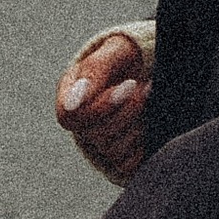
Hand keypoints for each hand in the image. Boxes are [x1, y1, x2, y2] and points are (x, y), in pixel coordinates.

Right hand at [56, 29, 149, 182]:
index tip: (129, 85)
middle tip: (145, 88)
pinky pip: (125, 165)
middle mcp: (80, 122)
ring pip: (111, 150)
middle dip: (127, 110)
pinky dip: (140, 147)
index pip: (69, 117)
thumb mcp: (112, 53)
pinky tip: (148, 126)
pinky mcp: (119, 155)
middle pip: (94, 134)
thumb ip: (92, 73)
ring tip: (148, 102)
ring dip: (136, 126)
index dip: (99, 107)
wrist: (148, 68)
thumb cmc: (125, 56)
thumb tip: (73, 105)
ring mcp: (98, 141)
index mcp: (70, 95)